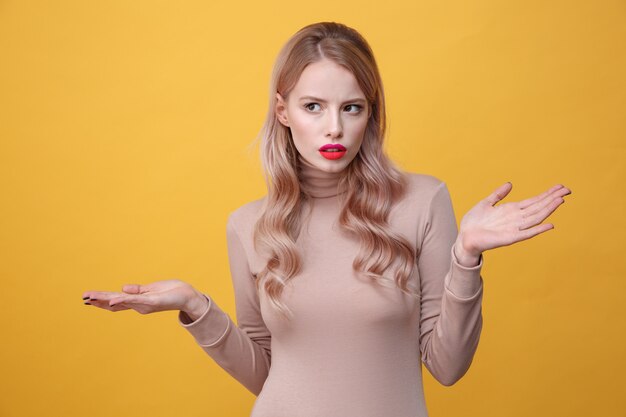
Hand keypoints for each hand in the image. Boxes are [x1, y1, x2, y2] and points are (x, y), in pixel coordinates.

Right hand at [82, 279, 208, 320]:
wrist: (188, 297)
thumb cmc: (171, 292)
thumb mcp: (151, 290)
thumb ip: (137, 291)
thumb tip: (123, 288)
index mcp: (137, 301)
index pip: (116, 300)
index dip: (102, 300)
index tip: (87, 297)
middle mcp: (139, 305)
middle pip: (114, 303)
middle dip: (98, 300)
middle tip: (83, 298)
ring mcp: (145, 304)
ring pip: (121, 302)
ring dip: (106, 300)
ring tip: (91, 299)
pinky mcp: (152, 301)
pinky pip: (135, 300)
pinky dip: (123, 300)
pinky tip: (113, 301)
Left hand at [455, 182, 571, 261]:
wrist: (465, 237)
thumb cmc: (474, 222)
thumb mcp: (486, 203)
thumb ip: (498, 194)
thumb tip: (510, 184)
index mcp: (512, 209)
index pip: (534, 200)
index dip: (547, 194)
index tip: (560, 187)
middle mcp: (516, 218)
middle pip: (539, 207)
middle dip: (552, 198)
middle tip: (567, 189)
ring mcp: (515, 228)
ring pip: (536, 217)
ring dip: (548, 209)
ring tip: (561, 200)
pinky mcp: (510, 238)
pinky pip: (527, 233)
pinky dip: (538, 229)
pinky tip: (550, 224)